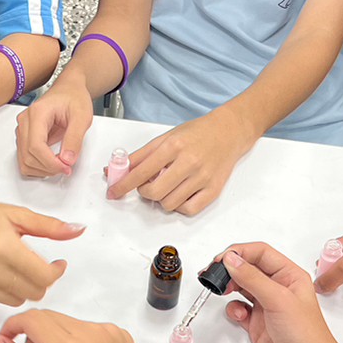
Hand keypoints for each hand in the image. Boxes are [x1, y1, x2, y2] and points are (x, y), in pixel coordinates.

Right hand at [0, 199, 84, 305]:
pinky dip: (5, 290)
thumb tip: (76, 230)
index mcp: (3, 247)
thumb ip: (49, 227)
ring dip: (24, 287)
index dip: (56, 272)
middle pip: (34, 293)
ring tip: (16, 268)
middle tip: (38, 266)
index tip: (57, 264)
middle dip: (42, 281)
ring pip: (18, 300)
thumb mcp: (16, 214)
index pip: (44, 277)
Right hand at [0, 310, 172, 342]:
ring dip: (54, 341)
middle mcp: (92, 334)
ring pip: (65, 322)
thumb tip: (2, 342)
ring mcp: (108, 332)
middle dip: (33, 340)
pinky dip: (75, 342)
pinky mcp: (120, 334)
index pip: (31, 319)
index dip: (12, 326)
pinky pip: (85, 328)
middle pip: (47, 319)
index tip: (6, 340)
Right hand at [15, 74, 92, 177]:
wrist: (68, 90)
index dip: (50, 163)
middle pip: (28, 156)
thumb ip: (75, 138)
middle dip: (48, 168)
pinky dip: (37, 168)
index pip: (36, 146)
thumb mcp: (82, 116)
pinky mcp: (24, 137)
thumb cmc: (74, 97)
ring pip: (24, 161)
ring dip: (42, 170)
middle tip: (66, 167)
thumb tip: (67, 159)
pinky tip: (50, 164)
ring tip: (60, 165)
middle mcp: (25, 121)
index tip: (66, 167)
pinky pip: (25, 160)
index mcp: (37, 113)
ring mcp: (22, 129)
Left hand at [110, 107, 257, 214]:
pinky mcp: (214, 190)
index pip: (140, 172)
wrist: (229, 132)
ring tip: (166, 187)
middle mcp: (189, 162)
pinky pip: (189, 210)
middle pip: (154, 192)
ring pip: (169, 204)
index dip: (123, 185)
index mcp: (173, 146)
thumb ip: (141, 155)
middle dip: (144, 192)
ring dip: (161, 199)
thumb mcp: (165, 137)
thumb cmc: (196, 133)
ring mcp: (203, 178)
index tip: (113, 192)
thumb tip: (116, 169)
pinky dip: (178, 206)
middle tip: (147, 185)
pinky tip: (179, 195)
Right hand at [218, 246, 342, 342]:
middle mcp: (278, 288)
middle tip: (215, 275)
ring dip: (230, 288)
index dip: (239, 252)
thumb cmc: (306, 336)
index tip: (221, 259)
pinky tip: (239, 316)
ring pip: (241, 287)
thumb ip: (252, 278)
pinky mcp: (258, 324)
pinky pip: (239, 309)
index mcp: (290, 276)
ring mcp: (267, 306)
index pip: (261, 253)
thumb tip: (232, 260)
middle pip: (248, 268)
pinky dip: (233, 310)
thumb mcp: (278, 299)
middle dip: (230, 270)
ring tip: (223, 291)